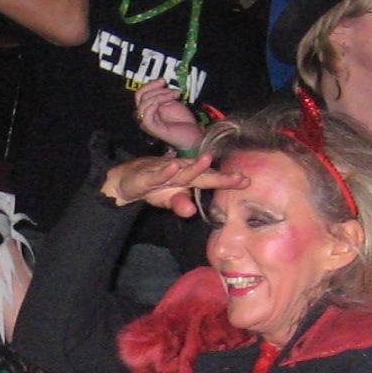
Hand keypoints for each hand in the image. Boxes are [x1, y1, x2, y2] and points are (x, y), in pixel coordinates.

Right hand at [101, 151, 235, 219]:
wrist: (125, 181)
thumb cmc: (153, 187)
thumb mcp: (168, 200)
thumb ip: (181, 205)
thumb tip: (192, 212)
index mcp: (188, 178)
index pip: (210, 179)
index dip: (227, 180)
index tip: (246, 181)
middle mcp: (179, 172)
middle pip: (202, 174)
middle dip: (220, 177)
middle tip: (239, 178)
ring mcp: (164, 172)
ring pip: (182, 171)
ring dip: (195, 166)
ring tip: (208, 161)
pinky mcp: (148, 176)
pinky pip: (158, 174)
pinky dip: (165, 171)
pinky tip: (173, 168)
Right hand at [133, 81, 202, 154]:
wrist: (193, 136)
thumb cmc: (183, 121)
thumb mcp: (171, 102)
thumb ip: (162, 94)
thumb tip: (158, 82)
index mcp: (148, 109)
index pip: (140, 93)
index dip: (150, 84)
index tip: (163, 81)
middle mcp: (145, 116)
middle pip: (140, 96)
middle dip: (158, 89)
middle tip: (174, 91)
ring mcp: (148, 124)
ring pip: (143, 104)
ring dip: (160, 96)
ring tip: (175, 96)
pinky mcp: (153, 130)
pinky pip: (146, 117)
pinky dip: (153, 106)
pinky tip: (165, 103)